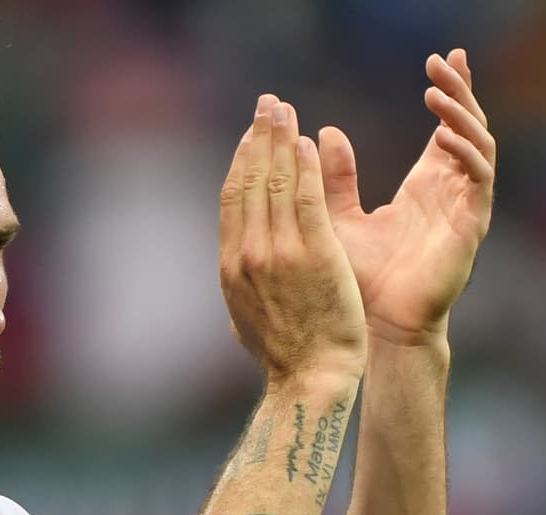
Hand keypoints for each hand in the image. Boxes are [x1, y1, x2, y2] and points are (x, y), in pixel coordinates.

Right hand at [219, 94, 366, 381]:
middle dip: (258, 137)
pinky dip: (305, 167)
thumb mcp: (247, 317)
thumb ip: (241, 283)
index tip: (250, 137)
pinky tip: (308, 142)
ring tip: (285, 110)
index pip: (233, 199)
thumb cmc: (286, 354)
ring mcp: (280, 252)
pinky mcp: (315, 253)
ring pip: (276, 182)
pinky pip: (307, 198)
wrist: (310, 378)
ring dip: (280, 139)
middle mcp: (248, 254)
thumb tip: (235, 269)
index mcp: (230, 267)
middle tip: (266, 105)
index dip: (241, 162)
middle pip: (250, 181)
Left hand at [319, 49, 495, 345]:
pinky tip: (443, 137)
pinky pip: (479, 180)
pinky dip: (465, 155)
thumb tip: (323, 132)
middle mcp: (450, 193)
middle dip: (460, 91)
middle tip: (445, 59)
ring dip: (461, 116)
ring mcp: (465, 208)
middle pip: (468, 127)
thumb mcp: (337, 218)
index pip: (445, 128)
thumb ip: (334, 178)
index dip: (449, 92)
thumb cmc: (359, 281)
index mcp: (425, 187)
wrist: (376, 329)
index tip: (443, 56)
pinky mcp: (470, 227)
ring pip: (479, 146)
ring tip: (437, 92)